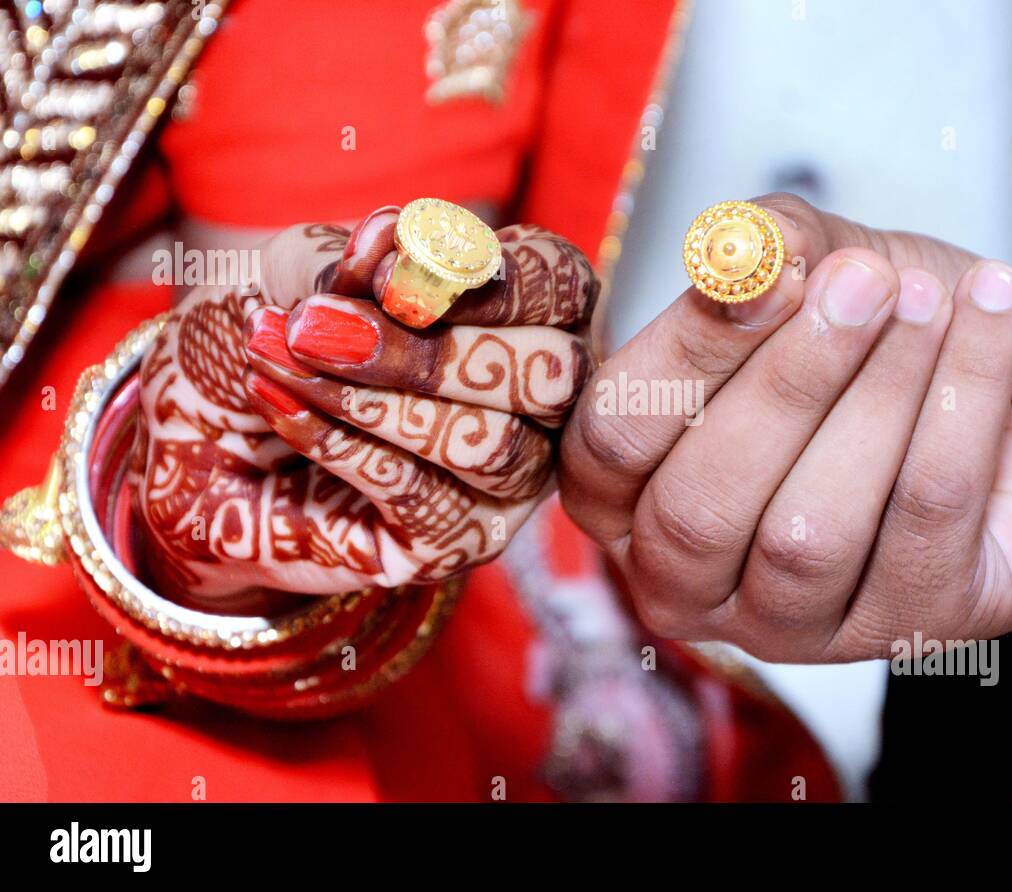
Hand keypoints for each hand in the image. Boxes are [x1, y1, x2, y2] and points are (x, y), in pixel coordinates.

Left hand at [135, 207, 595, 600]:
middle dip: (430, 353)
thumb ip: (345, 260)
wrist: (197, 443)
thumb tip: (389, 239)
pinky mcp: (456, 543)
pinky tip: (280, 407)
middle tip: (315, 328)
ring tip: (282, 362)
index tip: (390, 276)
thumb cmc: (273, 340)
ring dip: (375, 401)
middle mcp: (540, 400)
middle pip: (550, 377)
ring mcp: (507, 480)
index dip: (490, 279)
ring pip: (491, 446)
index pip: (559, 285)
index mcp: (528, 308)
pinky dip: (342, 445)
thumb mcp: (290, 276)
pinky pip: (423, 497)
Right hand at [559, 194, 1011, 661]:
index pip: (616, 438)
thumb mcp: (814, 268)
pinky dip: (963, 402)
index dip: (688, 348)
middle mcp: (690, 579)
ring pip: (809, 531)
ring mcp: (793, 624)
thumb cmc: (883, 338)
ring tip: (930, 299)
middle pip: (699, 508)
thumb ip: (763, 251)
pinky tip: (993, 317)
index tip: (765, 271)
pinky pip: (925, 519)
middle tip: (865, 281)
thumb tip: (738, 258)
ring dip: (881, 393)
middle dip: (789, 382)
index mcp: (628, 494)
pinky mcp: (911, 626)